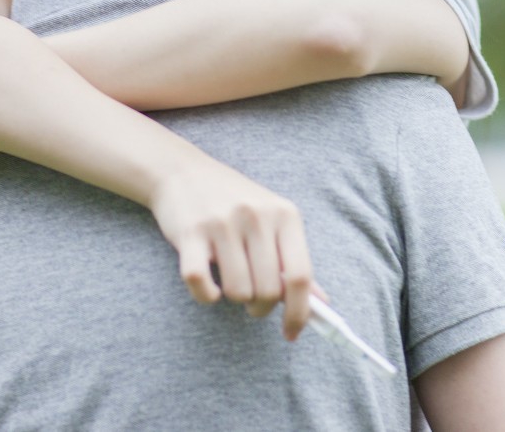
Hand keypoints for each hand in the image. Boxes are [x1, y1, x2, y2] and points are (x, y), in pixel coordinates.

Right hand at [149, 161, 317, 340]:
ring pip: (237, 291)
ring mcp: (222, 223)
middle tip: (251, 299)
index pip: (300, 276)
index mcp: (285, 214)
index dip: (299, 312)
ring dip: (234, 298)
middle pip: (268, 291)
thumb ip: (294, 260)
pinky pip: (201, 283)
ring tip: (230, 282)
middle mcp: (256, 216)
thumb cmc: (234, 202)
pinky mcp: (190, 233)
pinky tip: (209, 287)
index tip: (291, 333)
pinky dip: (206, 295)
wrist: (183, 172)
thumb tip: (321, 302)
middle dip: (260, 307)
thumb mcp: (272, 220)